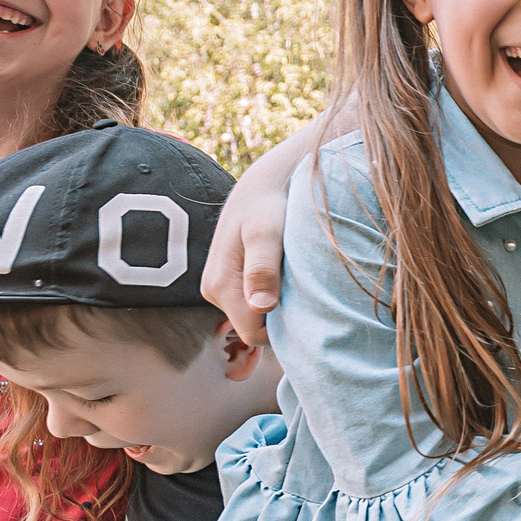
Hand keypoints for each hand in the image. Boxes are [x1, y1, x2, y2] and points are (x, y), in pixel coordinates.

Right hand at [202, 161, 297, 345]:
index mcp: (220, 285)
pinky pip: (253, 304)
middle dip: (280, 320)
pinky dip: (273, 297)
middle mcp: (214, 291)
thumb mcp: (266, 233)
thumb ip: (262, 268)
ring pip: (254, 317)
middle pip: (252, 328)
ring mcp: (220, 288)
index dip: (281, 330)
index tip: (306, 310)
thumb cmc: (267, 205)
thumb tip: (261, 306)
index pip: (252, 333)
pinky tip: (286, 277)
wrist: (260, 186)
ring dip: (278, 308)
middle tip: (306, 293)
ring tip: (295, 280)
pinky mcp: (229, 282)